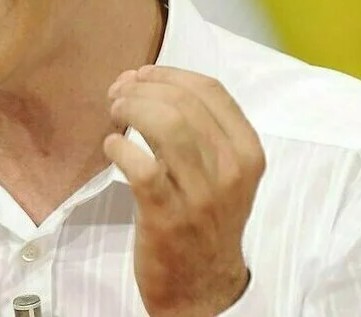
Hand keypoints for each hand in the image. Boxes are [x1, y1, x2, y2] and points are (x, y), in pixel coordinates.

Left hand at [104, 65, 265, 316]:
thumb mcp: (224, 173)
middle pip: (183, 103)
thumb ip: (198, 130)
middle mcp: (230, 171)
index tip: (142, 75)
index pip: (211, 90)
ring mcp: (200, 195)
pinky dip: (120, 147)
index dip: (169, 74)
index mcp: (248, 153)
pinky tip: (113, 146)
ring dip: (131, 109)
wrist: (202, 287)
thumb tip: (142, 81)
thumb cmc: (206, 220)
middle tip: (119, 95)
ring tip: (115, 113)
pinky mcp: (167, 216)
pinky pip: (140, 166)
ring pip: (166, 126)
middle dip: (143, 88)